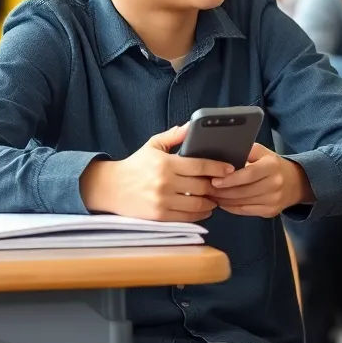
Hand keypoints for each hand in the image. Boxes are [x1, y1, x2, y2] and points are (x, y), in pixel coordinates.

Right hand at [79, 123, 232, 221]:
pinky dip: (200, 214)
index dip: (218, 168)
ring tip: (214, 197)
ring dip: (210, 202)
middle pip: (202, 187)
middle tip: (223, 184)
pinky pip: (188, 217)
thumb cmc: (136, 165)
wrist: (111, 187)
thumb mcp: (153, 145)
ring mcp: (163, 201)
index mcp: (166, 163)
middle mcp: (165, 183)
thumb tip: (192, 125)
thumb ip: (174, 136)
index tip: (230, 168)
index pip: (200, 166)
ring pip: (198, 204)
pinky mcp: (160, 216)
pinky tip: (204, 209)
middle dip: (216, 186)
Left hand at [209, 143, 311, 217]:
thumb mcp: (262, 152)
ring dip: (224, 200)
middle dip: (222, 191)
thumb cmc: (272, 165)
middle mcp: (275, 184)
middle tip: (205, 189)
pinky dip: (231, 208)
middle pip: (244, 191)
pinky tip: (221, 203)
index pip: (249, 174)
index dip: (230, 179)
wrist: (296, 182)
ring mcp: (274, 200)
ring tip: (210, 195)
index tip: (214, 180)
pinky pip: (246, 211)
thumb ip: (246, 151)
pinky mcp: (271, 212)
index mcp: (272, 166)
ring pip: (243, 203)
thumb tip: (222, 152)